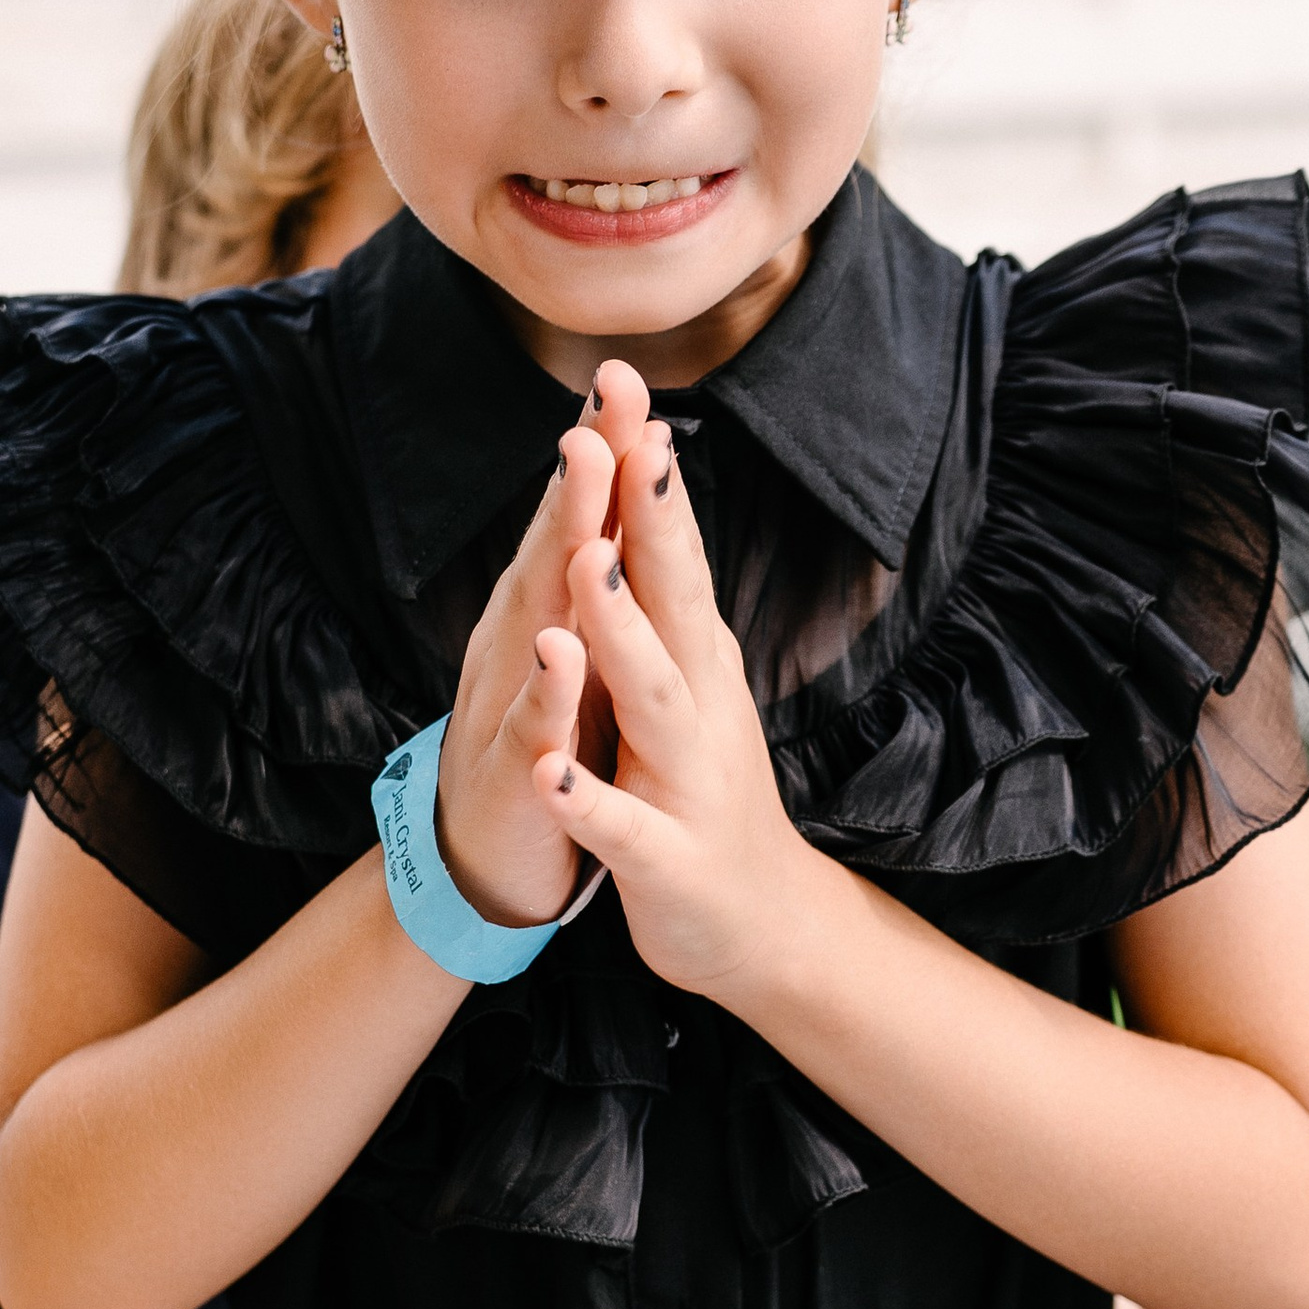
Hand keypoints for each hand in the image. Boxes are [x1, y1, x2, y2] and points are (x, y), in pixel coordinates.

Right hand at [430, 369, 646, 928]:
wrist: (492, 862)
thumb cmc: (546, 745)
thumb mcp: (577, 649)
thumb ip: (590, 574)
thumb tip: (620, 491)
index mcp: (549, 610)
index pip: (581, 519)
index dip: (603, 454)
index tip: (626, 381)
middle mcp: (519, 641)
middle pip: (555, 550)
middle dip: (581, 485)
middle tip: (603, 413)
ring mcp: (511, 703)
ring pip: (538, 628)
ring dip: (558, 575)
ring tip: (586, 525)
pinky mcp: (513, 771)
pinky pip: (532, 728)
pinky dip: (546, 692)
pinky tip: (556, 653)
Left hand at [527, 360, 825, 993]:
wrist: (757, 923)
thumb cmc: (704, 790)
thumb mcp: (687, 680)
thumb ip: (666, 595)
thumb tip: (650, 488)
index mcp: (693, 656)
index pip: (668, 546)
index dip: (645, 468)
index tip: (620, 385)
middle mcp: (700, 701)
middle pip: (674, 597)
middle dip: (647, 519)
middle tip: (621, 437)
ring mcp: (687, 778)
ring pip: (652, 698)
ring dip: (620, 635)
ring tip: (586, 572)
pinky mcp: (665, 857)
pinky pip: (622, 826)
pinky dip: (588, 800)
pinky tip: (551, 774)